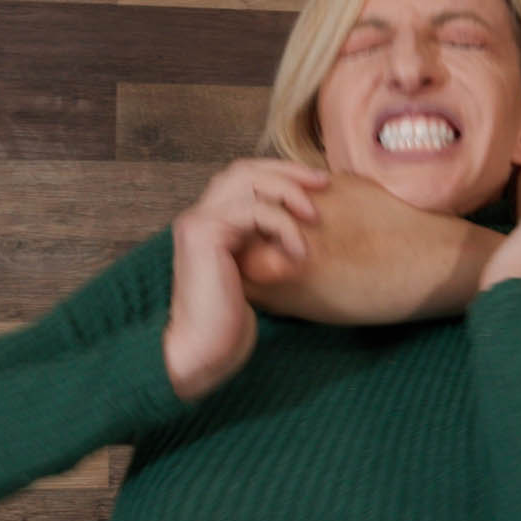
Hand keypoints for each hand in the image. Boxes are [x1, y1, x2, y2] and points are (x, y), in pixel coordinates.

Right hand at [164, 159, 328, 399]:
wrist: (203, 352)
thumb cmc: (229, 323)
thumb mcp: (256, 274)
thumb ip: (265, 245)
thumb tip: (303, 224)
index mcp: (210, 223)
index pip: (243, 177)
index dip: (281, 173)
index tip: (317, 183)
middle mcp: (198, 216)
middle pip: (244, 169)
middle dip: (287, 172)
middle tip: (323, 183)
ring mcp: (197, 222)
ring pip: (247, 181)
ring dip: (288, 194)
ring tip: (314, 219)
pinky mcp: (203, 234)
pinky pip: (253, 211)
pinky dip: (282, 226)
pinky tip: (298, 253)